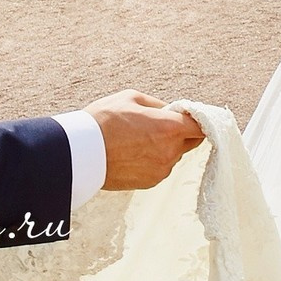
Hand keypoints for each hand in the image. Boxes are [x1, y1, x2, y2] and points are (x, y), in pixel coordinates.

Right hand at [85, 90, 204, 189]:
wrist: (79, 152)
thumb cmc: (103, 120)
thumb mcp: (132, 98)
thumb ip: (158, 105)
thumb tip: (171, 111)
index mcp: (169, 128)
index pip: (201, 126)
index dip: (199, 120)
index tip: (192, 116)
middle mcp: (170, 152)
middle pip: (191, 142)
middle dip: (181, 132)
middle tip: (160, 124)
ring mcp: (161, 170)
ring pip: (173, 155)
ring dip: (165, 147)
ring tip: (138, 139)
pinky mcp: (150, 182)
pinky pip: (160, 167)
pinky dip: (153, 160)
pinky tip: (132, 152)